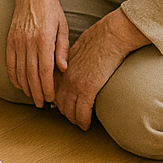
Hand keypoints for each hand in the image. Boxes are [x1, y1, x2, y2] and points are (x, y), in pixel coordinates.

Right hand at [6, 0, 70, 106]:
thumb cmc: (51, 9)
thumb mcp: (63, 27)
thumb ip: (62, 49)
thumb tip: (63, 69)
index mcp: (43, 39)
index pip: (44, 71)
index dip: (47, 88)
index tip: (51, 99)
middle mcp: (28, 42)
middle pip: (31, 75)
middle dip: (37, 92)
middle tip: (43, 105)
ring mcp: (16, 41)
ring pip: (19, 71)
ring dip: (26, 87)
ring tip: (33, 98)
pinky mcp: (9, 40)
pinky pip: (9, 63)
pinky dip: (13, 76)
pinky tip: (19, 85)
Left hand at [55, 8, 150, 130]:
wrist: (110, 36)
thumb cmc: (98, 39)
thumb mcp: (77, 49)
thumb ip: (70, 62)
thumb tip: (71, 68)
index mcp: (61, 67)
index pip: (52, 89)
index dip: (55, 100)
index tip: (59, 106)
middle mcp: (65, 77)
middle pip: (59, 102)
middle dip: (64, 112)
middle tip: (70, 118)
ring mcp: (75, 84)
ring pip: (69, 110)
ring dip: (73, 119)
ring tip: (78, 124)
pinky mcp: (88, 90)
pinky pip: (82, 112)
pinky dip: (83, 121)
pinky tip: (86, 126)